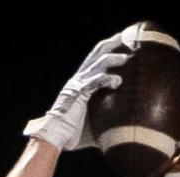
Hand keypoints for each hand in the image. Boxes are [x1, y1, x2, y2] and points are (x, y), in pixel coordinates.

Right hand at [23, 33, 134, 151]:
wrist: (55, 137)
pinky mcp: (79, 94)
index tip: (119, 46)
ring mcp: (78, 85)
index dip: (105, 52)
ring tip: (125, 57)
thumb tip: (122, 132)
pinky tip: (117, 81)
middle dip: (109, 45)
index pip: (94, 62)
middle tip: (122, 37)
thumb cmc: (71, 135)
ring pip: (97, 64)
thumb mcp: (93, 126)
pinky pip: (95, 82)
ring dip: (112, 59)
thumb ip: (105, 123)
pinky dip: (107, 79)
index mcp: (80, 85)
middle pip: (95, 56)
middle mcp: (78, 80)